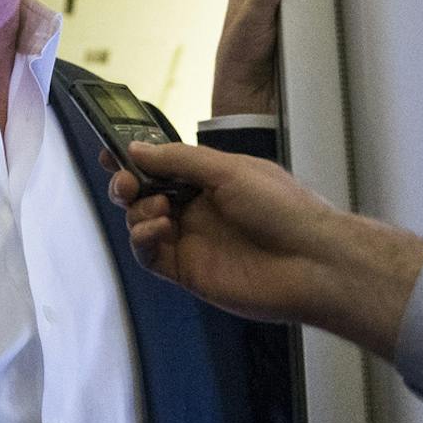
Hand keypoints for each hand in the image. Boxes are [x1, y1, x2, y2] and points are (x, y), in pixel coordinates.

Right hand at [111, 140, 422, 357]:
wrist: (312, 263)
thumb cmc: (282, 208)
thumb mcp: (229, 170)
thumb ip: (179, 160)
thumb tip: (135, 150)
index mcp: (210, 179)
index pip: (162, 166)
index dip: (136, 160)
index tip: (111, 153)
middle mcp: (198, 208)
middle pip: (144, 194)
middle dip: (127, 184)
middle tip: (125, 183)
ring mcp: (191, 240)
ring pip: (142, 222)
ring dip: (138, 211)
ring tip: (159, 209)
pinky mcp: (187, 271)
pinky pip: (149, 254)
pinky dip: (142, 238)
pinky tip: (157, 229)